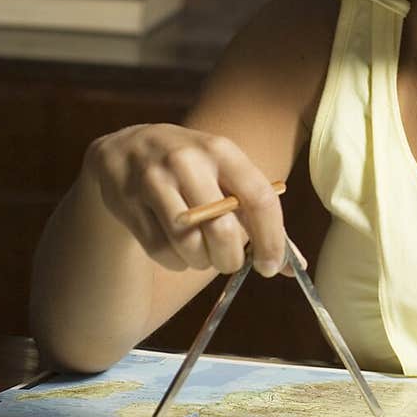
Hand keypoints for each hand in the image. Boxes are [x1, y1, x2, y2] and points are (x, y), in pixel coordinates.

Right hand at [83, 123, 289, 277]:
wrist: (125, 150)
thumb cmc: (190, 169)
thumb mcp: (225, 175)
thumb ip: (257, 215)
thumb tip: (291, 266)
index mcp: (222, 150)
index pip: (260, 198)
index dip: (271, 239)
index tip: (271, 266)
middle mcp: (188, 161)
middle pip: (222, 230)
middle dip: (230, 259)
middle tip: (229, 262)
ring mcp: (154, 179)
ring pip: (189, 245)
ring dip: (200, 262)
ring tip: (201, 252)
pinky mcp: (127, 201)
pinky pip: (161, 251)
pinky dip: (174, 262)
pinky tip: (175, 248)